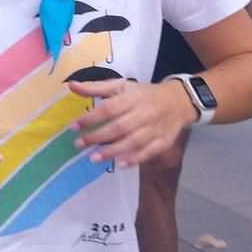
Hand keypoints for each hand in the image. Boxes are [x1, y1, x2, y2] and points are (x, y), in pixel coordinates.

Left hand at [70, 78, 194, 168]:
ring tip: (93, 159)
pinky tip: (119, 165)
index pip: (109, 109)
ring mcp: (155, 128)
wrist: (179, 101)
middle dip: (97, 137)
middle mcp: (144, 113)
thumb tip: (71, 86)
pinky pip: (149, 152)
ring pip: (133, 142)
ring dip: (112, 152)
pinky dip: (134, 159)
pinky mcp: (164, 141)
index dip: (91, 118)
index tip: (74, 127)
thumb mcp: (121, 86)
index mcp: (132, 97)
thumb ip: (96, 88)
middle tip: (79, 144)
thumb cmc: (143, 93)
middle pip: (119, 127)